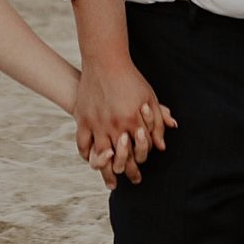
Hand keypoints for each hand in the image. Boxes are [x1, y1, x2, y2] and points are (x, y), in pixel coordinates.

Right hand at [75, 56, 176, 190]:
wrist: (104, 61)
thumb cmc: (130, 79)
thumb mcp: (149, 97)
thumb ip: (157, 122)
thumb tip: (161, 147)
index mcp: (132, 122)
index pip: (138, 153)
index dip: (139, 164)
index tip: (139, 173)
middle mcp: (114, 126)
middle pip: (120, 160)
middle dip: (127, 174)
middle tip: (131, 181)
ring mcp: (96, 124)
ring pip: (100, 158)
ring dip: (106, 173)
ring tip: (111, 182)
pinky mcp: (82, 119)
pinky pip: (83, 145)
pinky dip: (87, 155)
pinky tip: (92, 160)